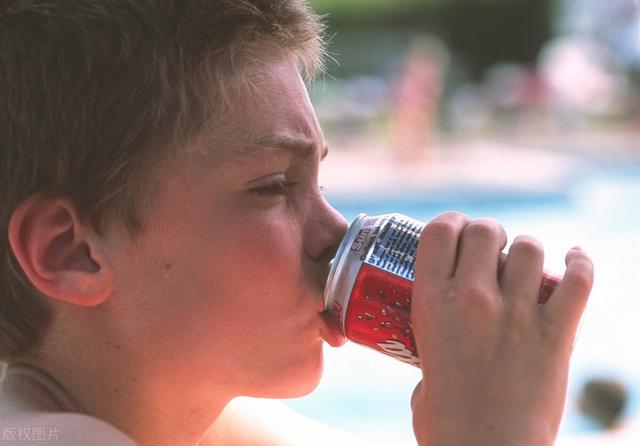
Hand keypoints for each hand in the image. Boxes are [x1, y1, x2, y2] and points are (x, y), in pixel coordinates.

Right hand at [410, 212, 593, 445]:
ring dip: (527, 250)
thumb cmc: (446, 420)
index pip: (439, 232)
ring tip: (526, 265)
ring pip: (530, 248)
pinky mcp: (554, 334)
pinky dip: (580, 262)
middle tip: (491, 251)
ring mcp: (516, 314)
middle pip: (485, 231)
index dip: (451, 222)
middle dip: (489, 233)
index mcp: (431, 302)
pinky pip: (577, 281)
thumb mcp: (421, 366)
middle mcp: (472, 298)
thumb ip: (433, 342)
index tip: (458, 230)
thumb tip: (445, 341)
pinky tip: (575, 258)